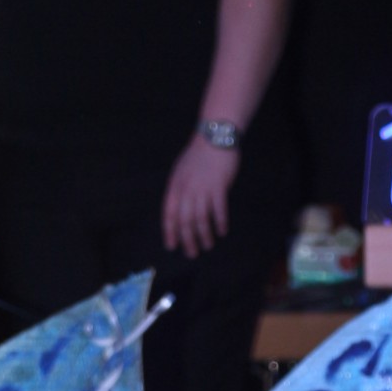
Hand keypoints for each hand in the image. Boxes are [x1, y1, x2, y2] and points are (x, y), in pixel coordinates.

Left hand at [162, 137, 238, 256]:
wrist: (215, 137)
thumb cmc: (199, 156)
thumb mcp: (182, 172)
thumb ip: (180, 190)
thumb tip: (180, 211)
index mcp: (176, 185)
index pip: (169, 213)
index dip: (170, 231)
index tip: (172, 246)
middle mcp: (187, 189)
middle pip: (185, 220)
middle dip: (188, 240)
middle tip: (192, 253)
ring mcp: (203, 188)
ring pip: (201, 218)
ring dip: (204, 235)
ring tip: (208, 245)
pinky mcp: (219, 186)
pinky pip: (219, 210)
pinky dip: (220, 222)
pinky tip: (222, 231)